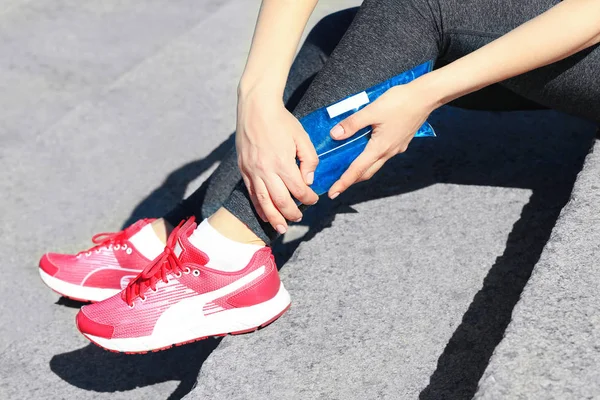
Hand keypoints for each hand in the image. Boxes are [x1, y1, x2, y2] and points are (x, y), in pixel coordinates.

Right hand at [236, 90, 318, 233]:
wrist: (256, 107)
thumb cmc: (282, 121)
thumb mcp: (302, 137)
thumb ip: (309, 160)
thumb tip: (308, 181)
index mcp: (282, 162)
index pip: (298, 189)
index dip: (308, 198)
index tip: (314, 200)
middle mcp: (265, 170)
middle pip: (280, 201)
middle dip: (292, 213)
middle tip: (300, 218)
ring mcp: (252, 171)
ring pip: (263, 201)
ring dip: (273, 218)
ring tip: (282, 228)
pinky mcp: (243, 169)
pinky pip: (251, 193)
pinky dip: (258, 206)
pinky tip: (265, 215)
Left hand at [327, 82, 435, 197]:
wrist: (426, 97)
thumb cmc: (400, 102)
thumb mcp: (372, 111)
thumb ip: (352, 124)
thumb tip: (335, 135)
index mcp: (380, 148)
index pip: (357, 170)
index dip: (343, 183)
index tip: (333, 194)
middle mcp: (389, 152)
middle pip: (366, 172)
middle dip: (351, 180)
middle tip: (337, 184)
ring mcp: (396, 148)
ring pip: (375, 164)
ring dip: (361, 169)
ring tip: (347, 168)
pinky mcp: (400, 141)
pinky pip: (382, 155)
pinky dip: (370, 157)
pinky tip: (365, 150)